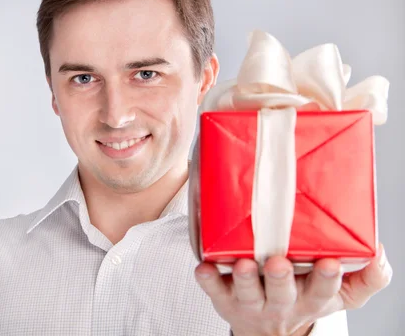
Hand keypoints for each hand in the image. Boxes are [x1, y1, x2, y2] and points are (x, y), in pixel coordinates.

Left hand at [194, 243, 391, 335]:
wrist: (271, 330)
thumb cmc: (306, 298)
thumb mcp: (344, 293)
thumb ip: (369, 276)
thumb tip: (377, 250)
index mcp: (313, 298)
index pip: (325, 291)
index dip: (327, 278)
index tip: (329, 262)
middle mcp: (282, 302)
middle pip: (283, 293)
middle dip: (281, 278)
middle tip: (278, 262)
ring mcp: (252, 302)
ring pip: (249, 293)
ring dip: (245, 279)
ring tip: (242, 265)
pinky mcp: (226, 298)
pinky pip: (215, 290)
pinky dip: (208, 280)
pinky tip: (203, 268)